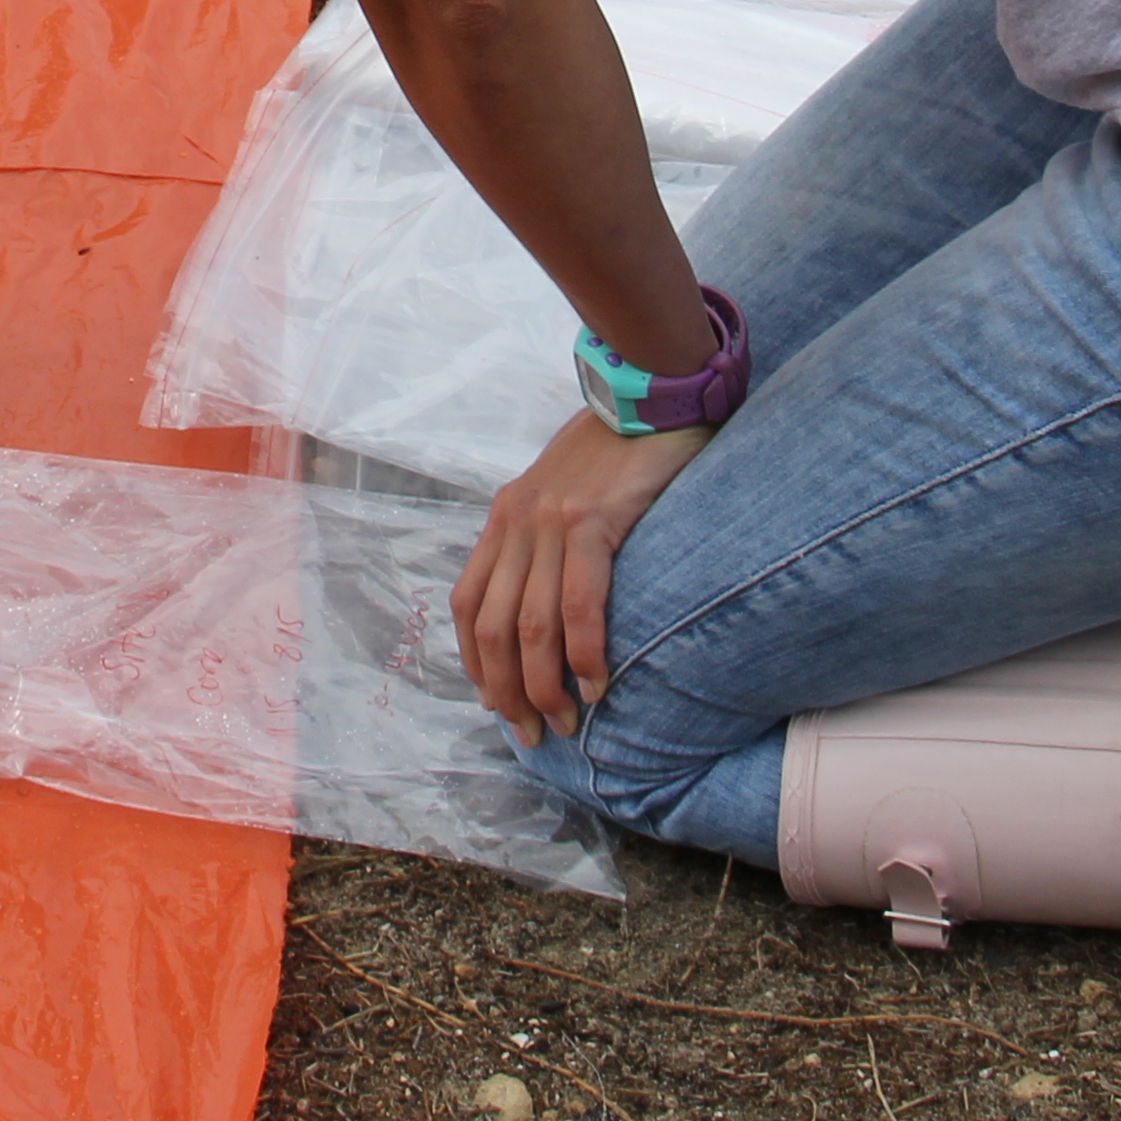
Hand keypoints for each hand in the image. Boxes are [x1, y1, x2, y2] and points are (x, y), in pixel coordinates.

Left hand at [450, 409, 714, 749]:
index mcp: (505, 517)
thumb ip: (549, 537)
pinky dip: (584, 653)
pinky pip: (579, 604)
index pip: (469, 605)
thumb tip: (554, 598)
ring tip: (567, 722)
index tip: (498, 705)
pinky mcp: (591, 521)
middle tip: (535, 733)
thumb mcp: (564, 489)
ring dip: (544, 687)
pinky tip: (599, 682)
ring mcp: (550, 521)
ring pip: (531, 627)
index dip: (477, 664)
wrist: (652, 386)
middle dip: (507, 692)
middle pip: (492, 628)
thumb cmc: (619, 445)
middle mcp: (516, 521)